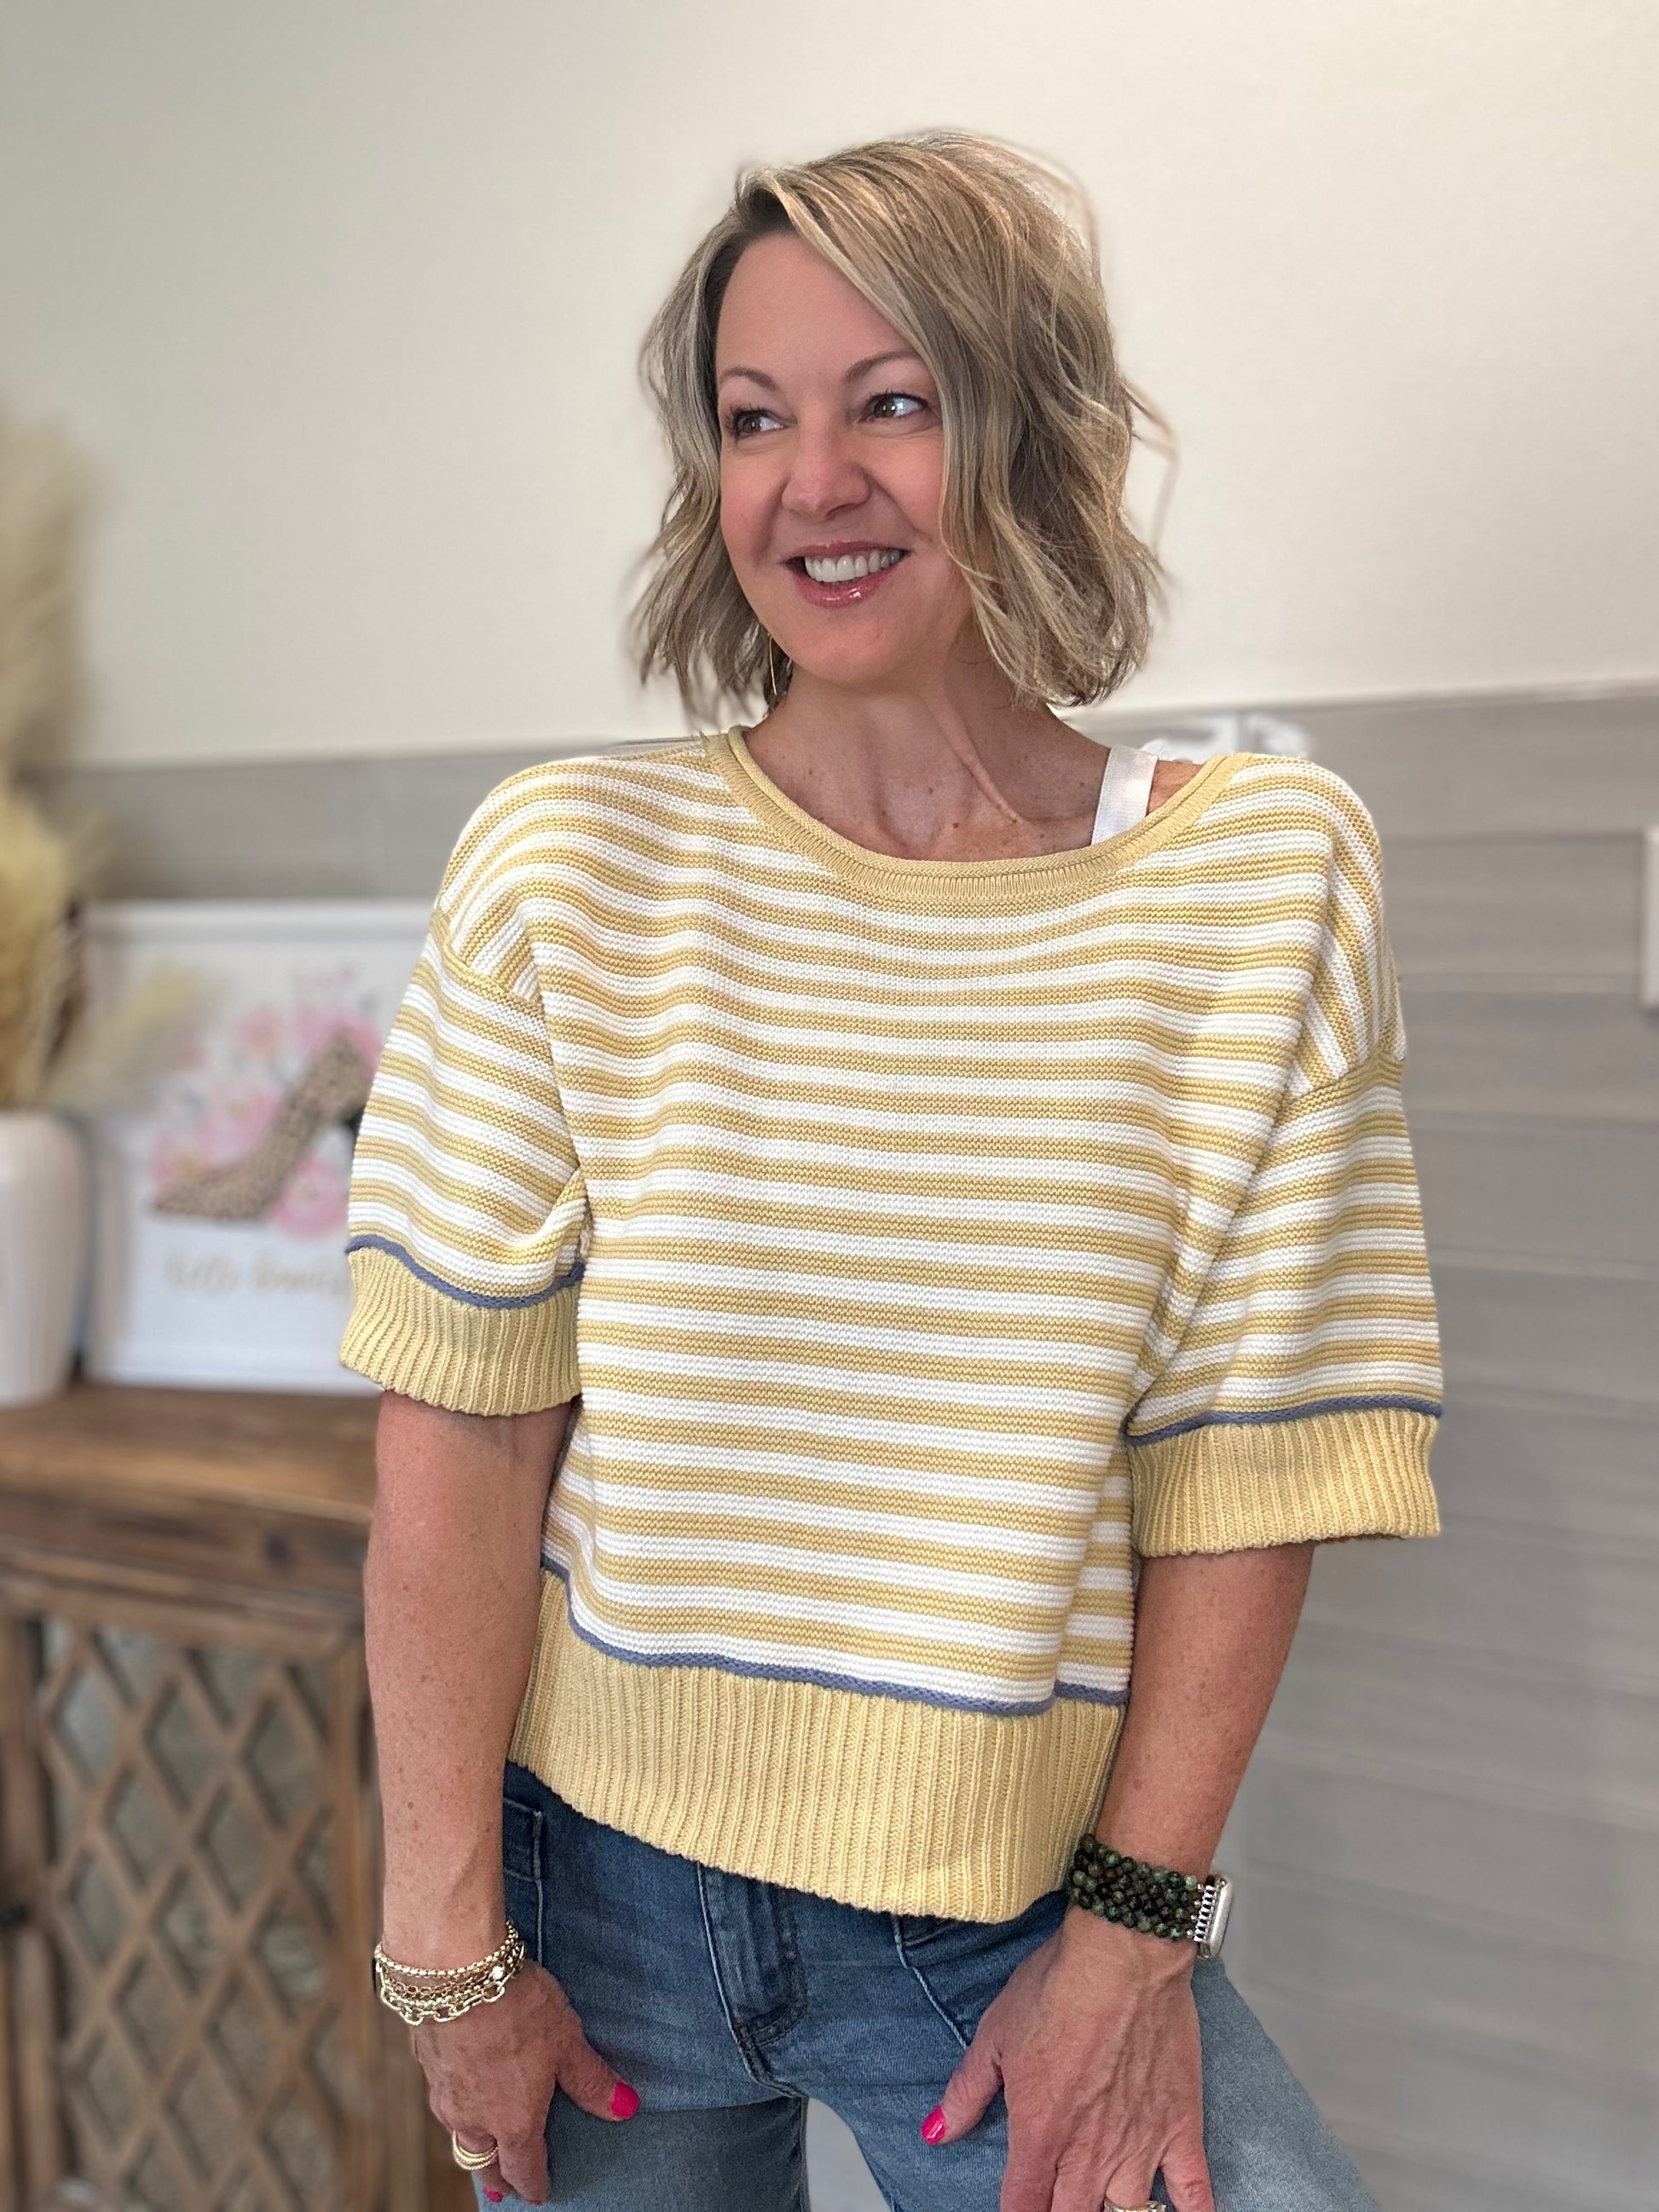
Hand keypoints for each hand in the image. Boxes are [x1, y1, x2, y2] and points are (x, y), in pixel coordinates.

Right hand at [416, 1959, 637, 2203]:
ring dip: (473, 2145)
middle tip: (505, 2188)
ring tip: (483, 2146)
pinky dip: (455, 2108)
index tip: (539, 2194)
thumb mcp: (567, 2041)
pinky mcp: (428, 2065)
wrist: (455, 1971)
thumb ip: (591, 2079)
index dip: (534, 2185)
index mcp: (513, 2122)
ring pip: (459, 2136)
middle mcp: (475, 2119)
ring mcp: (445, 2095)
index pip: (524, 2169)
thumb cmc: (516, 2006)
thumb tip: (625, 2108)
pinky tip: (461, 2091)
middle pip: (484, 2164)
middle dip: (496, 2177)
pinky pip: (443, 2101)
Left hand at [923, 1907, 1211, 2211]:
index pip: (1022, 2208)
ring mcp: (1139, 2146)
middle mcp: (1087, 2154)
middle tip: (1059, 2197)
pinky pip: (1193, 2194)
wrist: (1122, 1957)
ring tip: (1106, 2200)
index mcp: (1038, 2134)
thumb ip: (967, 2091)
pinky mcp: (1181, 2128)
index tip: (1019, 2208)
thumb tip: (935, 2132)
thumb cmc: (1057, 1987)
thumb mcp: (994, 2033)